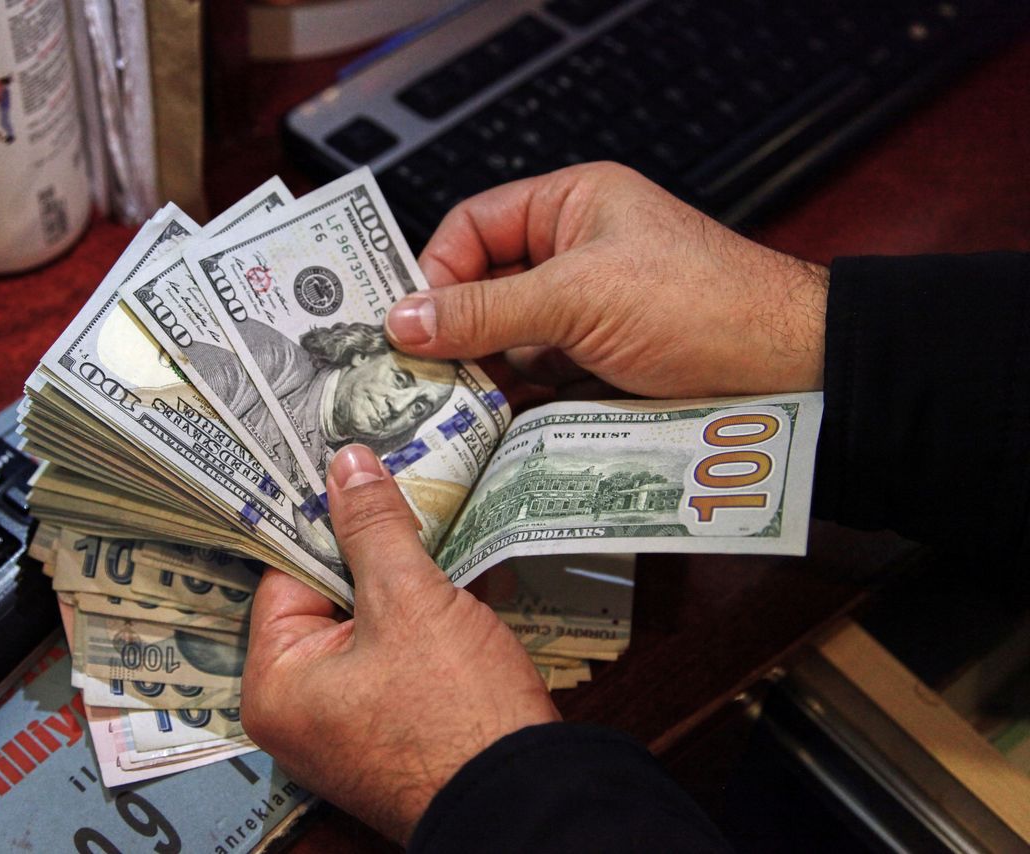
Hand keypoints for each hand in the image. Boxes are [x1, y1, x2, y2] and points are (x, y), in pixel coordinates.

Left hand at [241, 445, 558, 843]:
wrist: (529, 801)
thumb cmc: (457, 714)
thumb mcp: (410, 601)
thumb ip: (373, 528)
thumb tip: (347, 465)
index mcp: (276, 687)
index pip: (287, 575)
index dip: (326, 523)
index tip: (354, 475)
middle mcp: (300, 713)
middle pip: (327, 599)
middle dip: (371, 553)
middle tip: (400, 495)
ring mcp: (348, 726)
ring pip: (368, 625)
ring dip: (405, 585)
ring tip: (435, 536)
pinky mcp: (393, 729)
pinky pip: (395, 657)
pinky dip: (423, 624)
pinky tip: (457, 589)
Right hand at [388, 162, 828, 397]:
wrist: (786, 372)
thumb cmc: (705, 303)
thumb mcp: (579, 296)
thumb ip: (486, 308)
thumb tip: (406, 319)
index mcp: (571, 205)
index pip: (473, 225)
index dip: (435, 269)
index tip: (408, 319)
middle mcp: (574, 253)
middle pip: (483, 286)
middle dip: (452, 329)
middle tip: (416, 371)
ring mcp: (586, 312)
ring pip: (507, 339)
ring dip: (481, 371)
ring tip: (451, 404)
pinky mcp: (598, 363)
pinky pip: (537, 377)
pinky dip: (513, 399)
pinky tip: (493, 422)